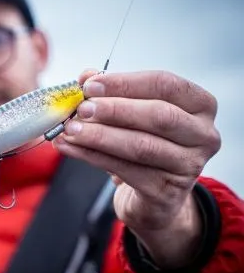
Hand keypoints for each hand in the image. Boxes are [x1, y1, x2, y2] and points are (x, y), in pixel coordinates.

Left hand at [53, 69, 221, 267]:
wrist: (153, 197)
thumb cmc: (144, 143)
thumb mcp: (131, 114)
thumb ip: (112, 92)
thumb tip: (86, 75)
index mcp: (200, 106)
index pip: (166, 85)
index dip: (125, 83)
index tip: (90, 85)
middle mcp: (203, 135)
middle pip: (159, 115)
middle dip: (114, 110)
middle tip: (81, 108)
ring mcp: (189, 166)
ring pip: (141, 146)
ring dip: (99, 135)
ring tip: (70, 129)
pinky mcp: (167, 192)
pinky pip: (125, 170)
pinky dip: (91, 156)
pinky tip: (70, 148)